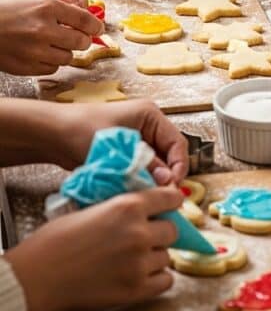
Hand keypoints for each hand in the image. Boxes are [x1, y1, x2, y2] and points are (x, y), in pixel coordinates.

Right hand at [0, 0, 102, 75]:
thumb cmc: (1, 9)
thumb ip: (57, 8)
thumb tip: (85, 20)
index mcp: (45, 6)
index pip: (85, 19)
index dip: (94, 25)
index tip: (96, 27)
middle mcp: (42, 29)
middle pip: (81, 41)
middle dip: (81, 39)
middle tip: (77, 36)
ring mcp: (34, 51)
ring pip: (68, 57)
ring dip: (65, 51)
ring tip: (54, 43)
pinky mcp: (25, 67)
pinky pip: (52, 68)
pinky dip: (50, 62)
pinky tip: (41, 53)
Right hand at [6, 186, 181, 310]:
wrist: (38, 276)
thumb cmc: (55, 242)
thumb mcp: (92, 209)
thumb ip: (121, 209)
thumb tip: (141, 210)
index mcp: (128, 207)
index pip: (171, 198)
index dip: (171, 203)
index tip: (170, 207)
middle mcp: (140, 233)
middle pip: (173, 231)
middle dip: (162, 233)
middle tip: (146, 238)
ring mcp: (139, 263)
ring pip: (167, 258)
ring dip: (155, 258)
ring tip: (134, 260)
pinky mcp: (136, 290)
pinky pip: (165, 281)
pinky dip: (156, 279)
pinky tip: (141, 276)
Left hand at [57, 100, 188, 184]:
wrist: (52, 134)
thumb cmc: (81, 132)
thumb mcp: (118, 150)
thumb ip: (145, 165)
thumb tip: (168, 182)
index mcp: (151, 115)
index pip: (177, 143)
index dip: (179, 167)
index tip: (171, 187)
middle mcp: (148, 125)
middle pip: (169, 154)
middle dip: (165, 175)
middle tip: (159, 195)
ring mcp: (137, 138)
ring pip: (156, 164)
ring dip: (152, 180)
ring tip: (144, 194)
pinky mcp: (126, 152)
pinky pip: (141, 168)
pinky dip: (139, 180)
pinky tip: (132, 190)